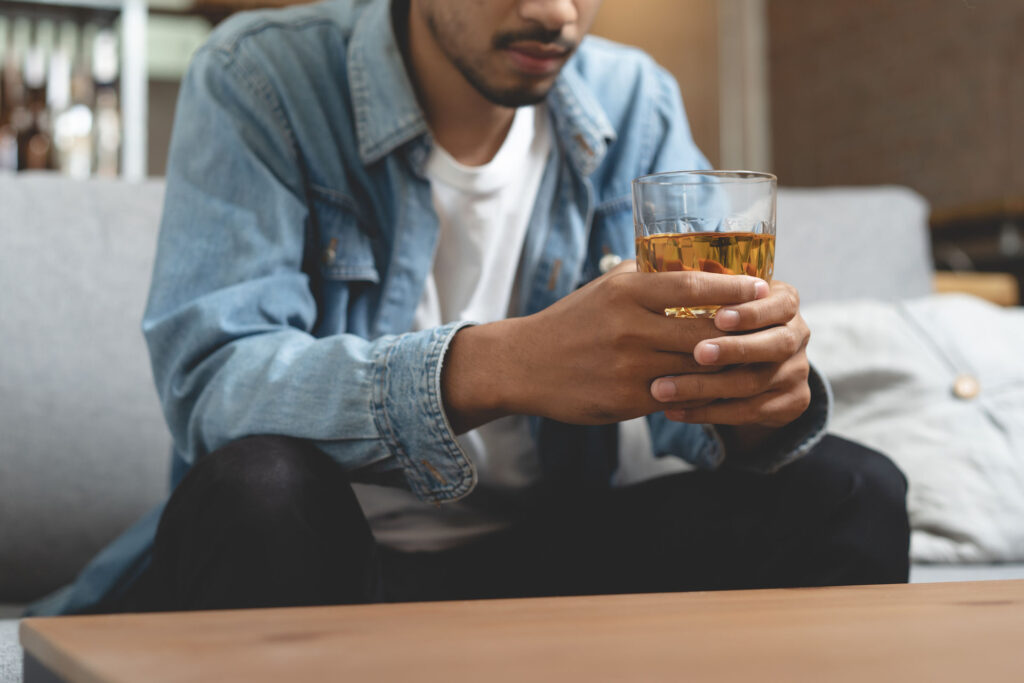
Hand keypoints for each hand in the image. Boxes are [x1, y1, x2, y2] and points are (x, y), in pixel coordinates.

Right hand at [441, 262, 768, 431]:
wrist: (524, 364)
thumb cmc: (571, 322)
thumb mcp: (605, 289)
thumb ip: (647, 276)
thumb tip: (694, 261)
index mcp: (625, 292)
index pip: (693, 285)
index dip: (734, 288)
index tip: (762, 288)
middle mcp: (629, 327)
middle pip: (703, 330)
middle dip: (742, 331)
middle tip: (772, 327)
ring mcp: (628, 366)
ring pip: (695, 367)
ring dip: (728, 365)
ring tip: (756, 358)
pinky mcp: (625, 399)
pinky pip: (677, 395)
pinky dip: (701, 391)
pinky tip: (720, 388)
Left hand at [648, 280, 810, 428]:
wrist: (745, 366)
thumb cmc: (718, 321)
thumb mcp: (716, 298)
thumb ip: (700, 285)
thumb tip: (654, 267)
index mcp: (784, 302)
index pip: (780, 304)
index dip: (752, 312)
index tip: (718, 317)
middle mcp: (797, 336)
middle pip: (775, 345)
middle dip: (734, 349)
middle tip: (697, 353)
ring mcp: (797, 372)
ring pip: (753, 383)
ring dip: (705, 387)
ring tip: (662, 388)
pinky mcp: (791, 404)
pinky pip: (747, 413)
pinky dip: (706, 413)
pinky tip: (673, 411)